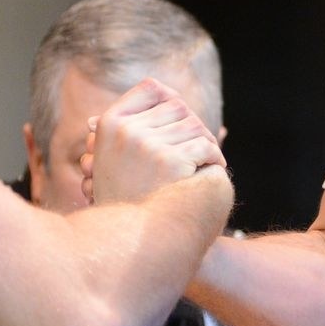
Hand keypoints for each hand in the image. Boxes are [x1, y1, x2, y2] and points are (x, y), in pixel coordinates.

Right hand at [83, 79, 225, 204]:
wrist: (125, 237)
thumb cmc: (123, 197)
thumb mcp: (114, 155)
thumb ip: (135, 124)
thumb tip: (162, 91)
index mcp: (110, 123)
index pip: (150, 88)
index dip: (170, 97)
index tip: (181, 115)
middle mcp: (126, 131)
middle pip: (177, 106)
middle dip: (192, 123)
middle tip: (202, 141)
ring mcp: (147, 146)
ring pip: (194, 126)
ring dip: (206, 141)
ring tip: (209, 157)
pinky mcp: (170, 163)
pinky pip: (204, 147)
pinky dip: (214, 157)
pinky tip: (214, 168)